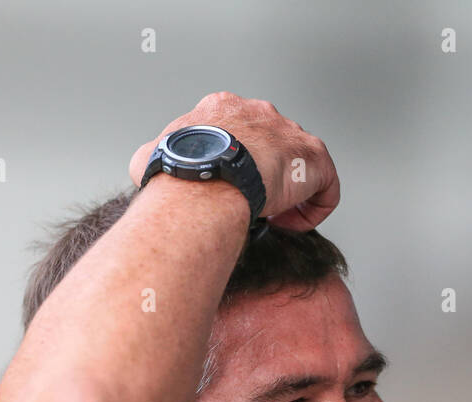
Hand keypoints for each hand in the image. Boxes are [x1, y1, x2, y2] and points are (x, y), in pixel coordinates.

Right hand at [128, 92, 340, 231]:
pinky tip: (293, 224)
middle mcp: (259, 113)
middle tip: (255, 203)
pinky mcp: (312, 158)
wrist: (206, 178)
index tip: (231, 187)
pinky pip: (325, 185)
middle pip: (272, 145)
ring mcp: (289, 133)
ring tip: (275, 217)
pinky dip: (314, 208)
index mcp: (221, 109)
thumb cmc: (177, 172)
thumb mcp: (150, 158)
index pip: (238, 132)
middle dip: (265, 175)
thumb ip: (152, 159)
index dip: (237, 162)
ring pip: (299, 164)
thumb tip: (146, 170)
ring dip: (290, 193)